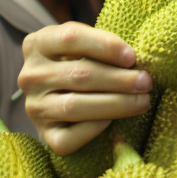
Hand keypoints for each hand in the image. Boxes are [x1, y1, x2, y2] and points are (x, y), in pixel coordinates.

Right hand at [18, 23, 151, 155]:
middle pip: (78, 75)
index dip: (105, 46)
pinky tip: (113, 121)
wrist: (64, 92)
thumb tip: (135, 63)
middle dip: (119, 79)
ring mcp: (33, 107)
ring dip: (115, 104)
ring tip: (143, 101)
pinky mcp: (43, 134)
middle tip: (146, 82)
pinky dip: (92, 130)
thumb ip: (103, 46)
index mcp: (38, 44)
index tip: (132, 57)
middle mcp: (30, 75)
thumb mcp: (87, 43)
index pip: (71, 38)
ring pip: (74, 107)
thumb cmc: (84, 59)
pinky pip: (67, 138)